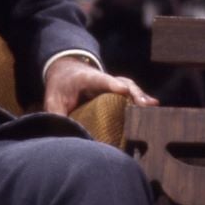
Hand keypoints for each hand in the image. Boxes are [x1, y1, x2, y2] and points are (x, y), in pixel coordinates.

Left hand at [42, 55, 157, 116]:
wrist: (67, 71)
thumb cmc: (61, 86)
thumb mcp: (53, 99)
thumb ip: (57, 114)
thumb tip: (64, 133)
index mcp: (86, 78)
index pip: (100, 79)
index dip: (111, 84)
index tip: (122, 90)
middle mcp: (103, 79)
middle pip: (121, 82)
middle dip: (133, 92)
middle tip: (144, 104)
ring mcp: (111, 84)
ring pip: (129, 87)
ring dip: (140, 96)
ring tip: (152, 106)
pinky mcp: (116, 91)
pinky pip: (131, 94)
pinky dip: (140, 100)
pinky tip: (152, 108)